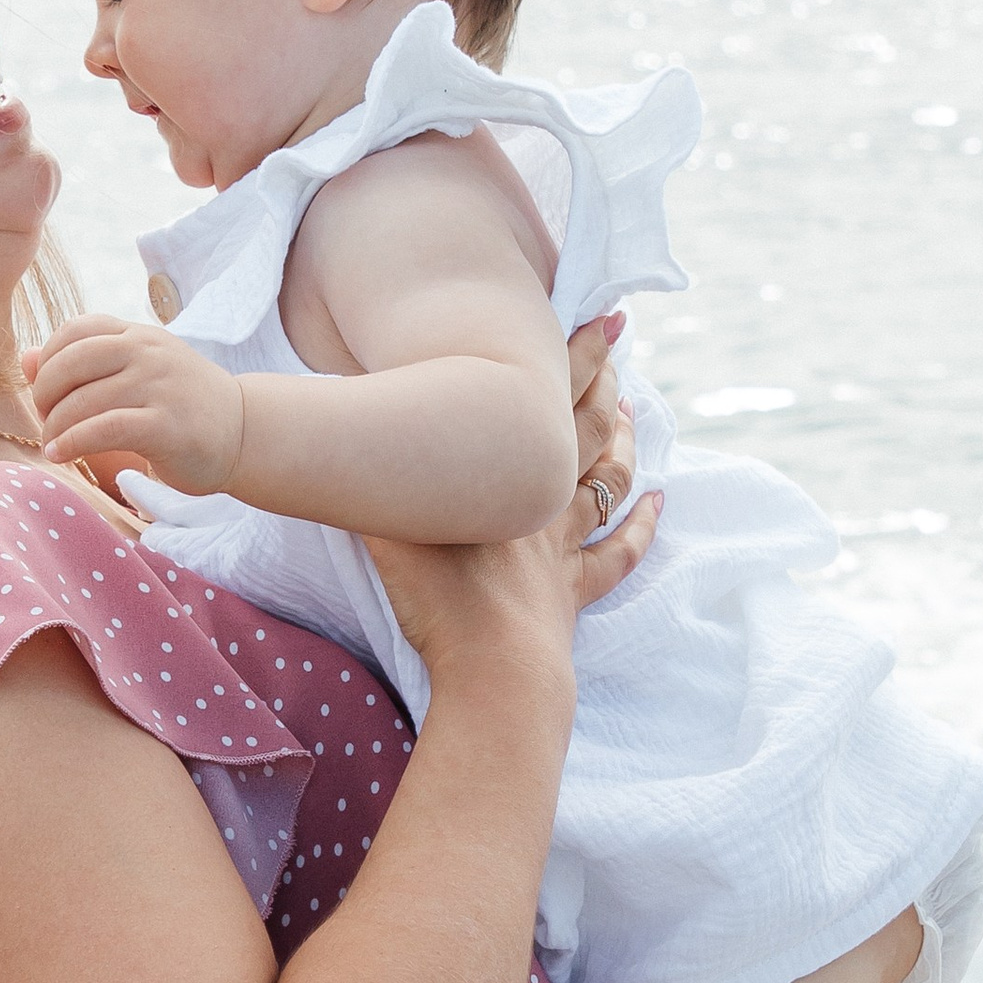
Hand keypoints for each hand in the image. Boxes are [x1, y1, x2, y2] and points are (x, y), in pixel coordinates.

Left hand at [26, 316, 247, 493]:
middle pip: (70, 362)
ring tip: (54, 445)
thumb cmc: (182, 405)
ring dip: (56, 427)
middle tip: (46, 421)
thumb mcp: (135, 372)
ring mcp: (158, 386)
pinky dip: (73, 443)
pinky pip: (103, 429)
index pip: (75, 330)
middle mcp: (147, 352)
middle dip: (44, 395)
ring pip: (82, 400)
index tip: (47, 392)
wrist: (245, 432)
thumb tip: (26, 357)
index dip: (48, 361)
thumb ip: (83, 363)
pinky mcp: (165, 425)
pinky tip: (61, 456)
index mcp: (138, 334)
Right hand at [366, 318, 658, 685]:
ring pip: (606, 481)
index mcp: (503, 474)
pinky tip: (657, 503)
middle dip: (602, 379)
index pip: (546, 398)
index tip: (598, 317)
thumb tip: (325, 412)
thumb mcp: (382, 519)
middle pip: (584, 427)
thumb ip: (362, 468)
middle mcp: (540, 499)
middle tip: (615, 341)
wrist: (491, 665)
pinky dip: (641, 526)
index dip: (575, 354)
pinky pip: (617, 555)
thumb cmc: (437, 592)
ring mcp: (562, 546)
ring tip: (632, 408)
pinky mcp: (572, 593)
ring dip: (623, 439)